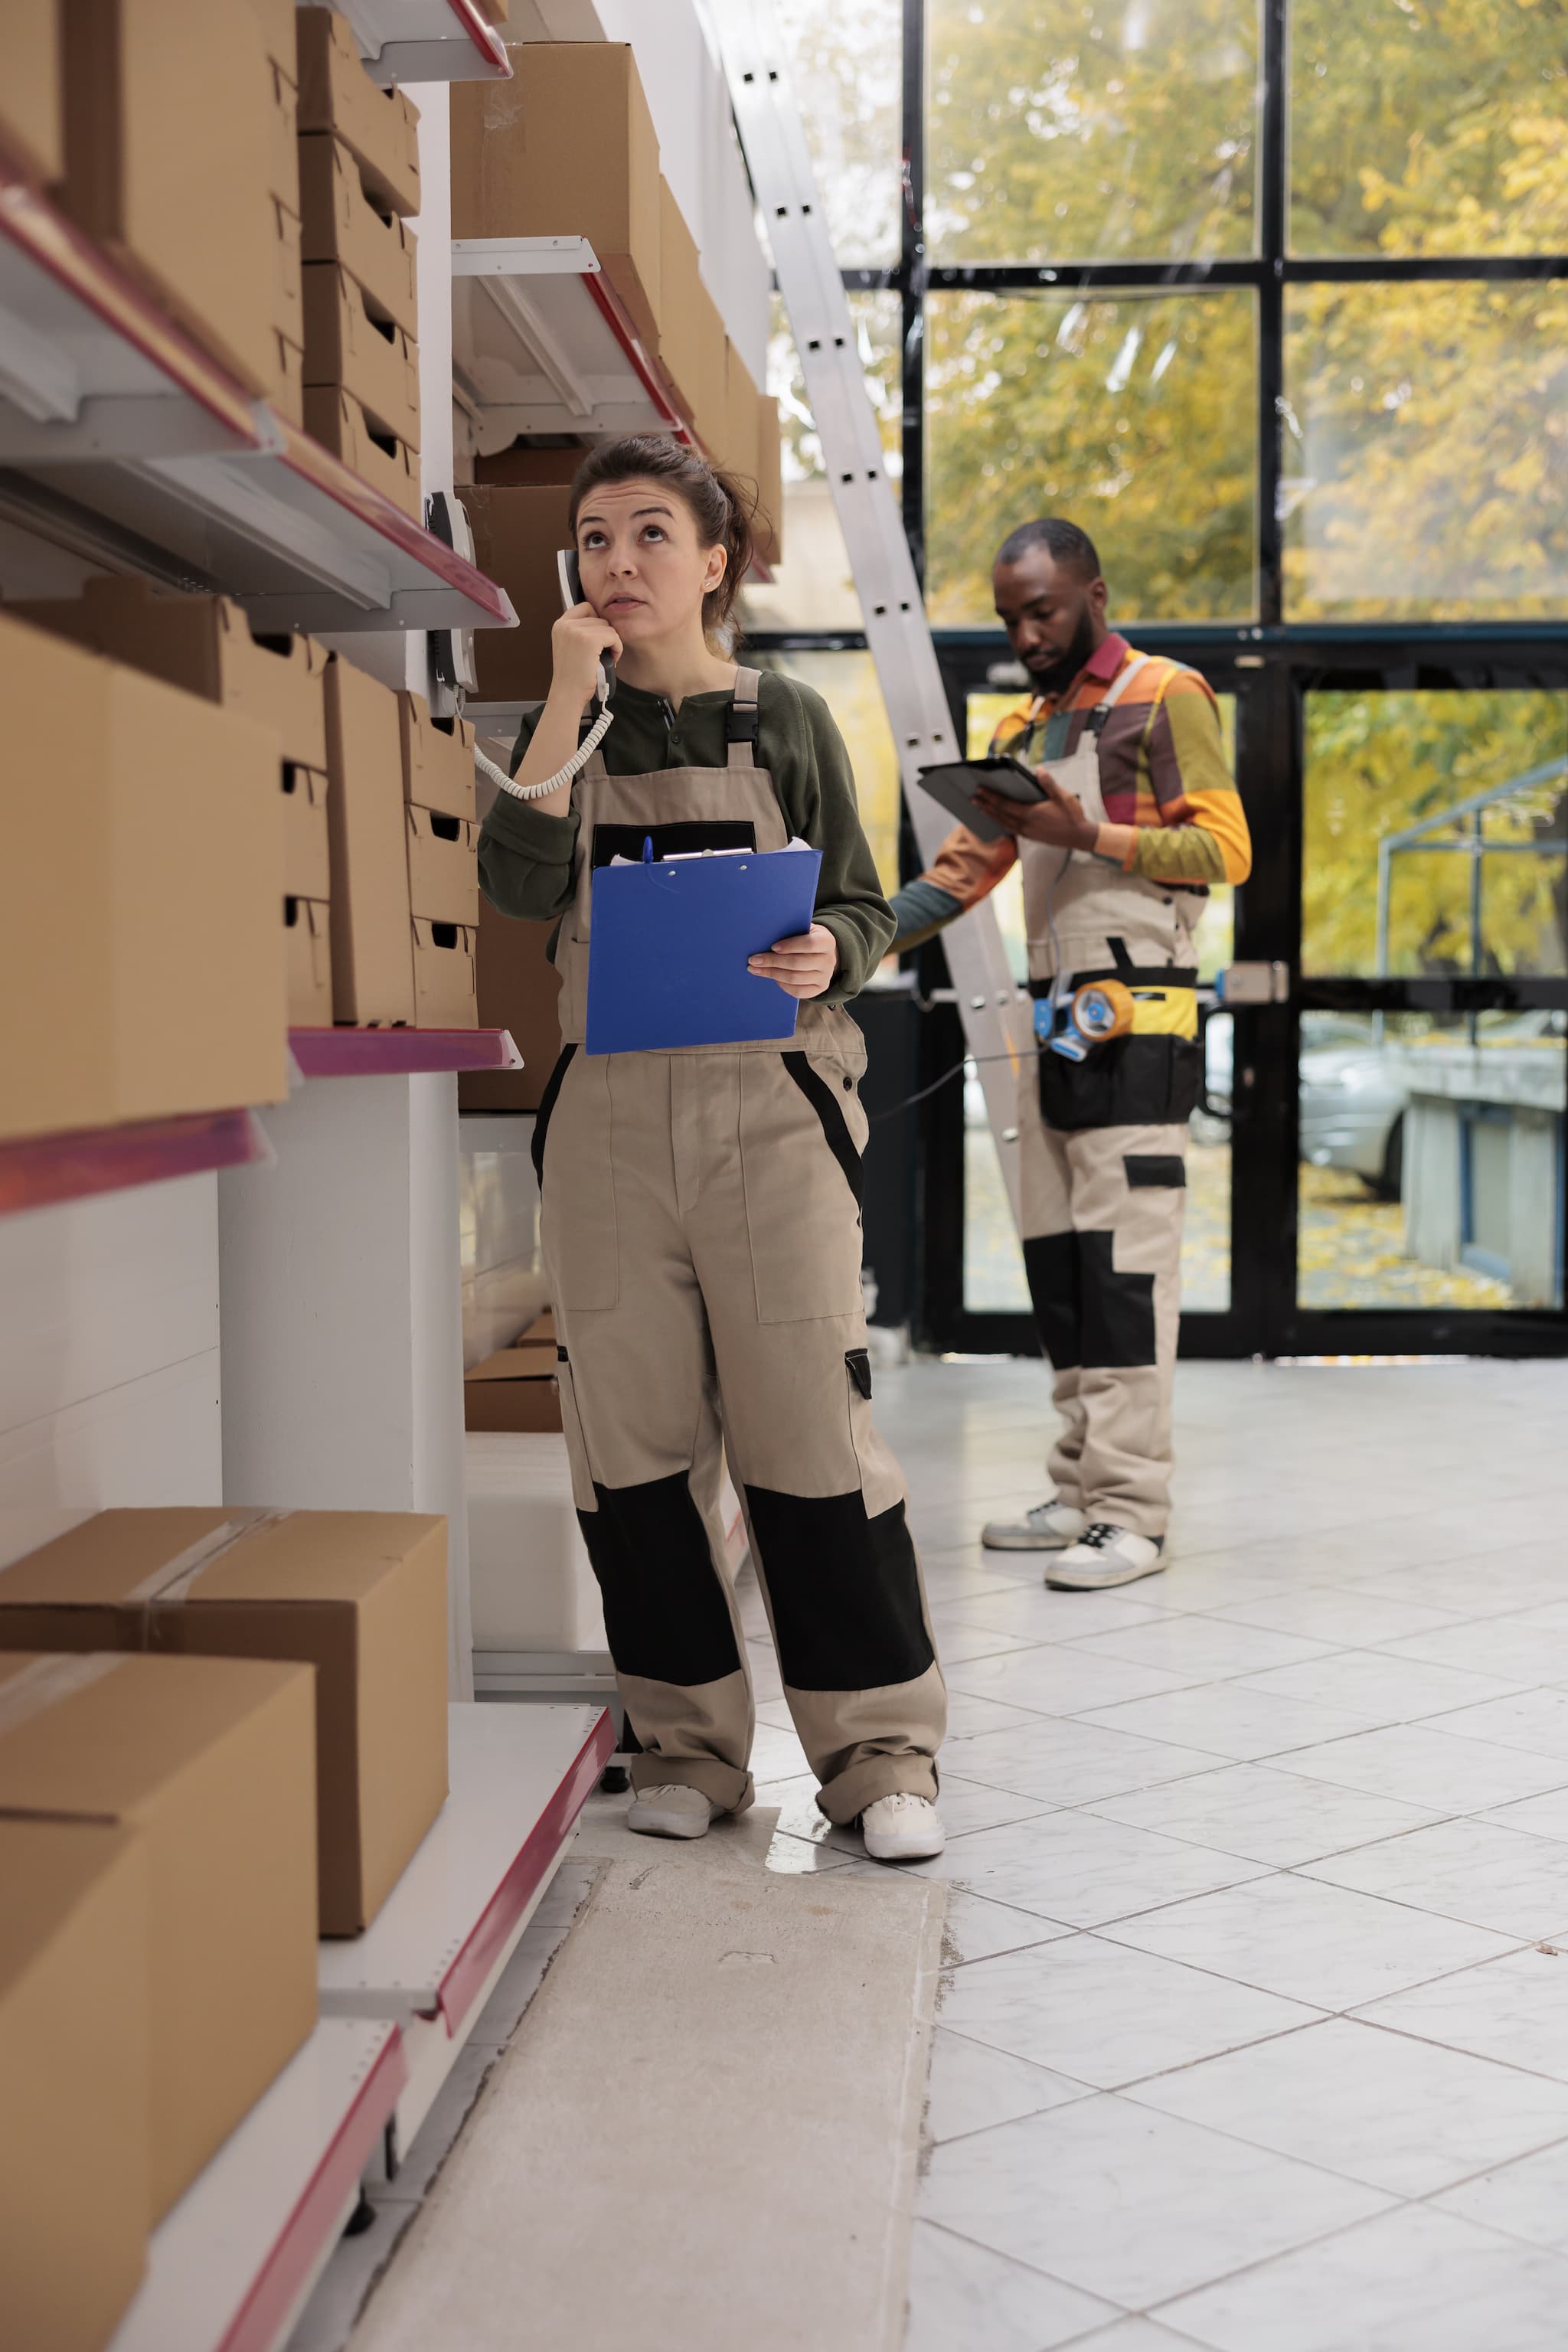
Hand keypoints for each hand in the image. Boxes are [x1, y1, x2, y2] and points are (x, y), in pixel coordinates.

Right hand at [548, 601, 621, 707]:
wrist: (567, 694)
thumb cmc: (572, 676)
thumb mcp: (569, 646)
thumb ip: (579, 631)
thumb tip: (602, 622)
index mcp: (559, 624)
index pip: (586, 607)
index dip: (596, 622)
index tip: (597, 639)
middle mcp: (566, 624)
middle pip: (599, 618)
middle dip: (604, 635)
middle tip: (602, 653)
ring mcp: (577, 631)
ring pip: (608, 627)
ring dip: (612, 643)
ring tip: (605, 658)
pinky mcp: (589, 640)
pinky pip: (614, 637)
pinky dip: (617, 648)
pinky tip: (611, 660)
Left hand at [748, 923, 838, 999]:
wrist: (822, 953)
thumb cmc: (807, 937)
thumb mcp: (804, 929)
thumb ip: (791, 930)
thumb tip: (766, 935)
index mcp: (826, 941)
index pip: (809, 944)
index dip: (790, 946)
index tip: (772, 947)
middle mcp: (829, 960)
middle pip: (798, 963)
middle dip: (773, 961)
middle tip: (754, 959)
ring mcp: (825, 977)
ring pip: (795, 978)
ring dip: (772, 974)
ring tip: (756, 969)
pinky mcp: (819, 989)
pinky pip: (798, 991)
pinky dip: (783, 985)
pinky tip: (772, 978)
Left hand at [974, 766, 1098, 851]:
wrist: (1080, 837)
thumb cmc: (1072, 815)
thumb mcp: (1063, 796)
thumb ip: (1049, 783)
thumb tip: (1037, 770)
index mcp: (1030, 813)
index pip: (1004, 804)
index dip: (991, 796)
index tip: (979, 790)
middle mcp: (1025, 825)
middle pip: (1000, 814)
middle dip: (986, 805)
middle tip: (973, 798)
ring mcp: (1027, 833)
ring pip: (1004, 823)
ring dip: (991, 815)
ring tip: (981, 808)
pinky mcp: (1030, 837)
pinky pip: (1011, 829)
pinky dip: (1001, 823)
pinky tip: (998, 819)